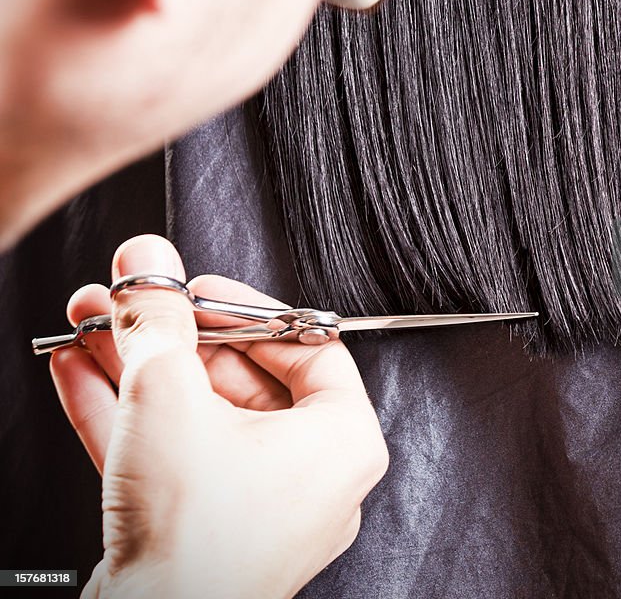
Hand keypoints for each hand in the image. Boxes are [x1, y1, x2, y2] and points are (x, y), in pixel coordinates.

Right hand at [49, 235, 387, 598]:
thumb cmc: (194, 544)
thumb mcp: (170, 397)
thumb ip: (159, 322)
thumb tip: (149, 270)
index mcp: (341, 442)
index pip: (308, 345)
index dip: (249, 308)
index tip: (204, 289)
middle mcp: (309, 478)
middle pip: (239, 377)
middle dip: (172, 335)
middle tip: (137, 303)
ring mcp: (253, 508)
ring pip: (193, 414)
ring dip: (138, 367)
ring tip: (97, 327)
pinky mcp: (201, 532)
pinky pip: (170, 454)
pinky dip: (128, 413)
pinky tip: (84, 373)